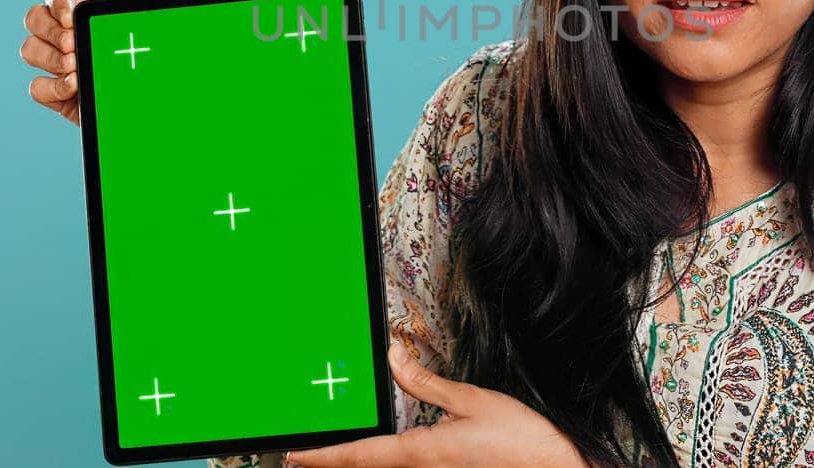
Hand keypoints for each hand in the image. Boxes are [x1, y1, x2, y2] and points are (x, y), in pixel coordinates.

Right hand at [21, 0, 175, 124]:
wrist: (176, 105)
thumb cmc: (173, 58)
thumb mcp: (172, 22)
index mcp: (94, 15)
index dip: (56, 2)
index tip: (72, 18)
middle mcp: (73, 38)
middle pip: (34, 19)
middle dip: (49, 30)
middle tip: (74, 44)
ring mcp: (65, 68)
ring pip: (30, 51)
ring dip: (49, 57)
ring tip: (76, 67)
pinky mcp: (64, 98)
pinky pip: (37, 88)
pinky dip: (50, 86)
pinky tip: (75, 87)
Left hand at [283, 341, 589, 467]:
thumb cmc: (522, 441)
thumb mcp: (471, 399)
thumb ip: (426, 382)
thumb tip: (393, 356)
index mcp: (419, 453)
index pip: (356, 454)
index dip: (320, 455)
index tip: (291, 453)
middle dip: (336, 461)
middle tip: (304, 456)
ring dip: (363, 463)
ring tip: (339, 456)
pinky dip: (392, 464)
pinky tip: (394, 458)